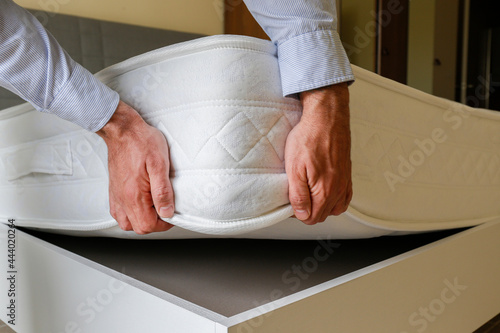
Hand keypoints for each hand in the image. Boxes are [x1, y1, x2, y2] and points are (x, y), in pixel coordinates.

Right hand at [97, 101, 174, 233]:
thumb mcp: (160, 164)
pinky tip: (140, 203)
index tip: (172, 213)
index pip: (148, 225)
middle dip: (154, 223)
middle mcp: (122, 199)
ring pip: (127, 223)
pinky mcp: (114, 191)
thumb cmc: (141, 142)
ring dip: (142, 220)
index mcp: (134, 195)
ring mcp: (116, 196)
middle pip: (138, 227)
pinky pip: (120, 213)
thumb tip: (167, 212)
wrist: (122, 130)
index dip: (164, 224)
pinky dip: (131, 214)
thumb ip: (163, 191)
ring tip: (153, 207)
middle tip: (165, 209)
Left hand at [285, 83, 351, 223]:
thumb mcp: (294, 168)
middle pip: (323, 215)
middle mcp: (338, 189)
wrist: (326, 117)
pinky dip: (334, 198)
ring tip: (309, 193)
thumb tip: (301, 214)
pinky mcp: (347, 173)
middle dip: (309, 210)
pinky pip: (344, 196)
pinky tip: (324, 190)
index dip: (298, 213)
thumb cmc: (309, 138)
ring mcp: (344, 181)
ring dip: (322, 206)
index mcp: (325, 191)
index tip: (291, 202)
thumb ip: (298, 195)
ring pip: (335, 207)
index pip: (312, 218)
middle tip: (297, 195)